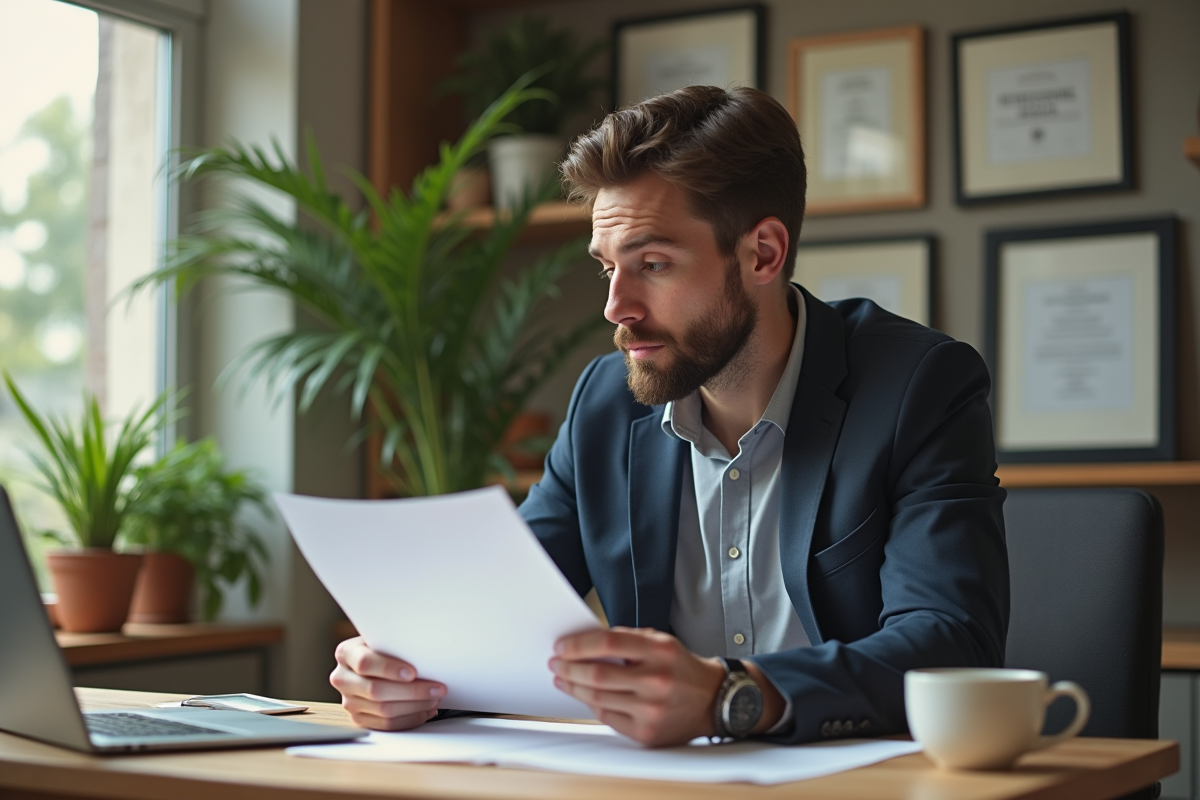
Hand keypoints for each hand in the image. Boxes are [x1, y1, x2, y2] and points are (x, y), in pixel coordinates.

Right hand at [330, 637, 445, 729]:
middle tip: (436, 688)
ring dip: (415, 706)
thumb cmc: (383, 647)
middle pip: (376, 691)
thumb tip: (424, 653)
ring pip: (384, 710)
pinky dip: (410, 718)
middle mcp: (342, 678)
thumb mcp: (384, 638)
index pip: (365, 663)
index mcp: (346, 653)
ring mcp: (349, 701)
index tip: (412, 672)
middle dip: (412, 691)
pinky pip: (386, 725)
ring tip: (434, 698)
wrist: (372, 660)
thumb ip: (396, 644)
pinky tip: (425, 710)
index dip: (389, 668)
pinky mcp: (359, 718)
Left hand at [549, 627, 727, 745]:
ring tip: (563, 679)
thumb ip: (626, 640)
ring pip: (597, 698)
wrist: (712, 700)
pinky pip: (607, 717)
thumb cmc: (681, 668)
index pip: (607, 644)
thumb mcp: (661, 641)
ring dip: (573, 687)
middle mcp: (656, 681)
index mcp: (660, 652)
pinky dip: (592, 704)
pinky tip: (585, 695)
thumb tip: (587, 641)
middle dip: (568, 668)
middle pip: (597, 674)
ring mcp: (651, 710)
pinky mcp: (647, 733)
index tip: (562, 647)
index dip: (578, 645)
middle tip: (555, 663)